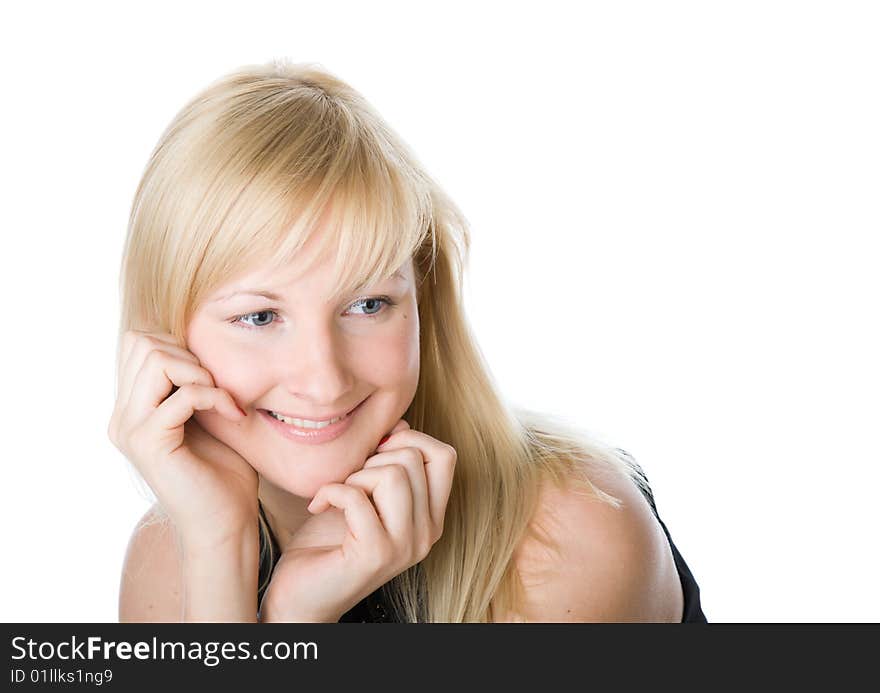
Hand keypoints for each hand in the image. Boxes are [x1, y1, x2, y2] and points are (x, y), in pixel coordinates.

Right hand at [107, 330, 258, 549]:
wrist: (226, 523)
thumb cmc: (223, 472)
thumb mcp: (203, 416)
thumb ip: (188, 382)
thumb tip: (194, 341)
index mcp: (131, 408)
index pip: (137, 342)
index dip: (179, 346)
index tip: (209, 376)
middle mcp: (122, 417)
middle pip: (141, 343)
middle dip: (188, 354)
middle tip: (216, 387)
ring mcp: (131, 430)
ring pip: (154, 360)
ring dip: (199, 372)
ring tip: (222, 398)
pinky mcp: (151, 443)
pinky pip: (183, 394)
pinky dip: (214, 395)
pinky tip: (233, 414)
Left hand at [259, 419, 456, 621]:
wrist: (302, 593)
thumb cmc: (330, 540)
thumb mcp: (364, 492)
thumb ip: (387, 462)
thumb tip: (400, 423)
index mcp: (430, 517)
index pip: (445, 457)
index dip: (411, 440)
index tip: (378, 452)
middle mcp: (426, 534)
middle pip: (412, 459)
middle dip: (372, 458)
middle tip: (350, 480)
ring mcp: (404, 546)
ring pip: (393, 475)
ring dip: (355, 476)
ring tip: (338, 494)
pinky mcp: (375, 554)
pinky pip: (357, 497)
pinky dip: (330, 491)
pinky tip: (317, 504)